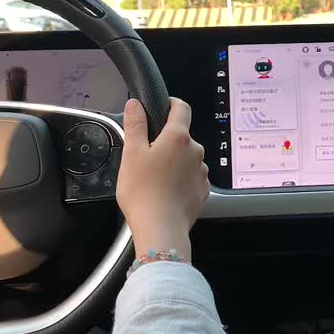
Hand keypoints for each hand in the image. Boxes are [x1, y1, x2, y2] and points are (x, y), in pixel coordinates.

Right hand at [116, 97, 208, 258]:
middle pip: (182, 137)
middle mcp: (195, 151)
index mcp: (178, 137)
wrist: (161, 229)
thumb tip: (135, 105)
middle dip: (166, 142)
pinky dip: (180, 181)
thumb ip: (135, 125)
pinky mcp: (202, 190)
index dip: (172, 104)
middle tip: (147, 157)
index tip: (163, 107)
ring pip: (187, 159)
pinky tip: (166, 191)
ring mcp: (201, 172)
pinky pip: (191, 178)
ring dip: (174, 163)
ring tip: (155, 179)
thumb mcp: (131, 154)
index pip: (181, 108)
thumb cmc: (144, 193)